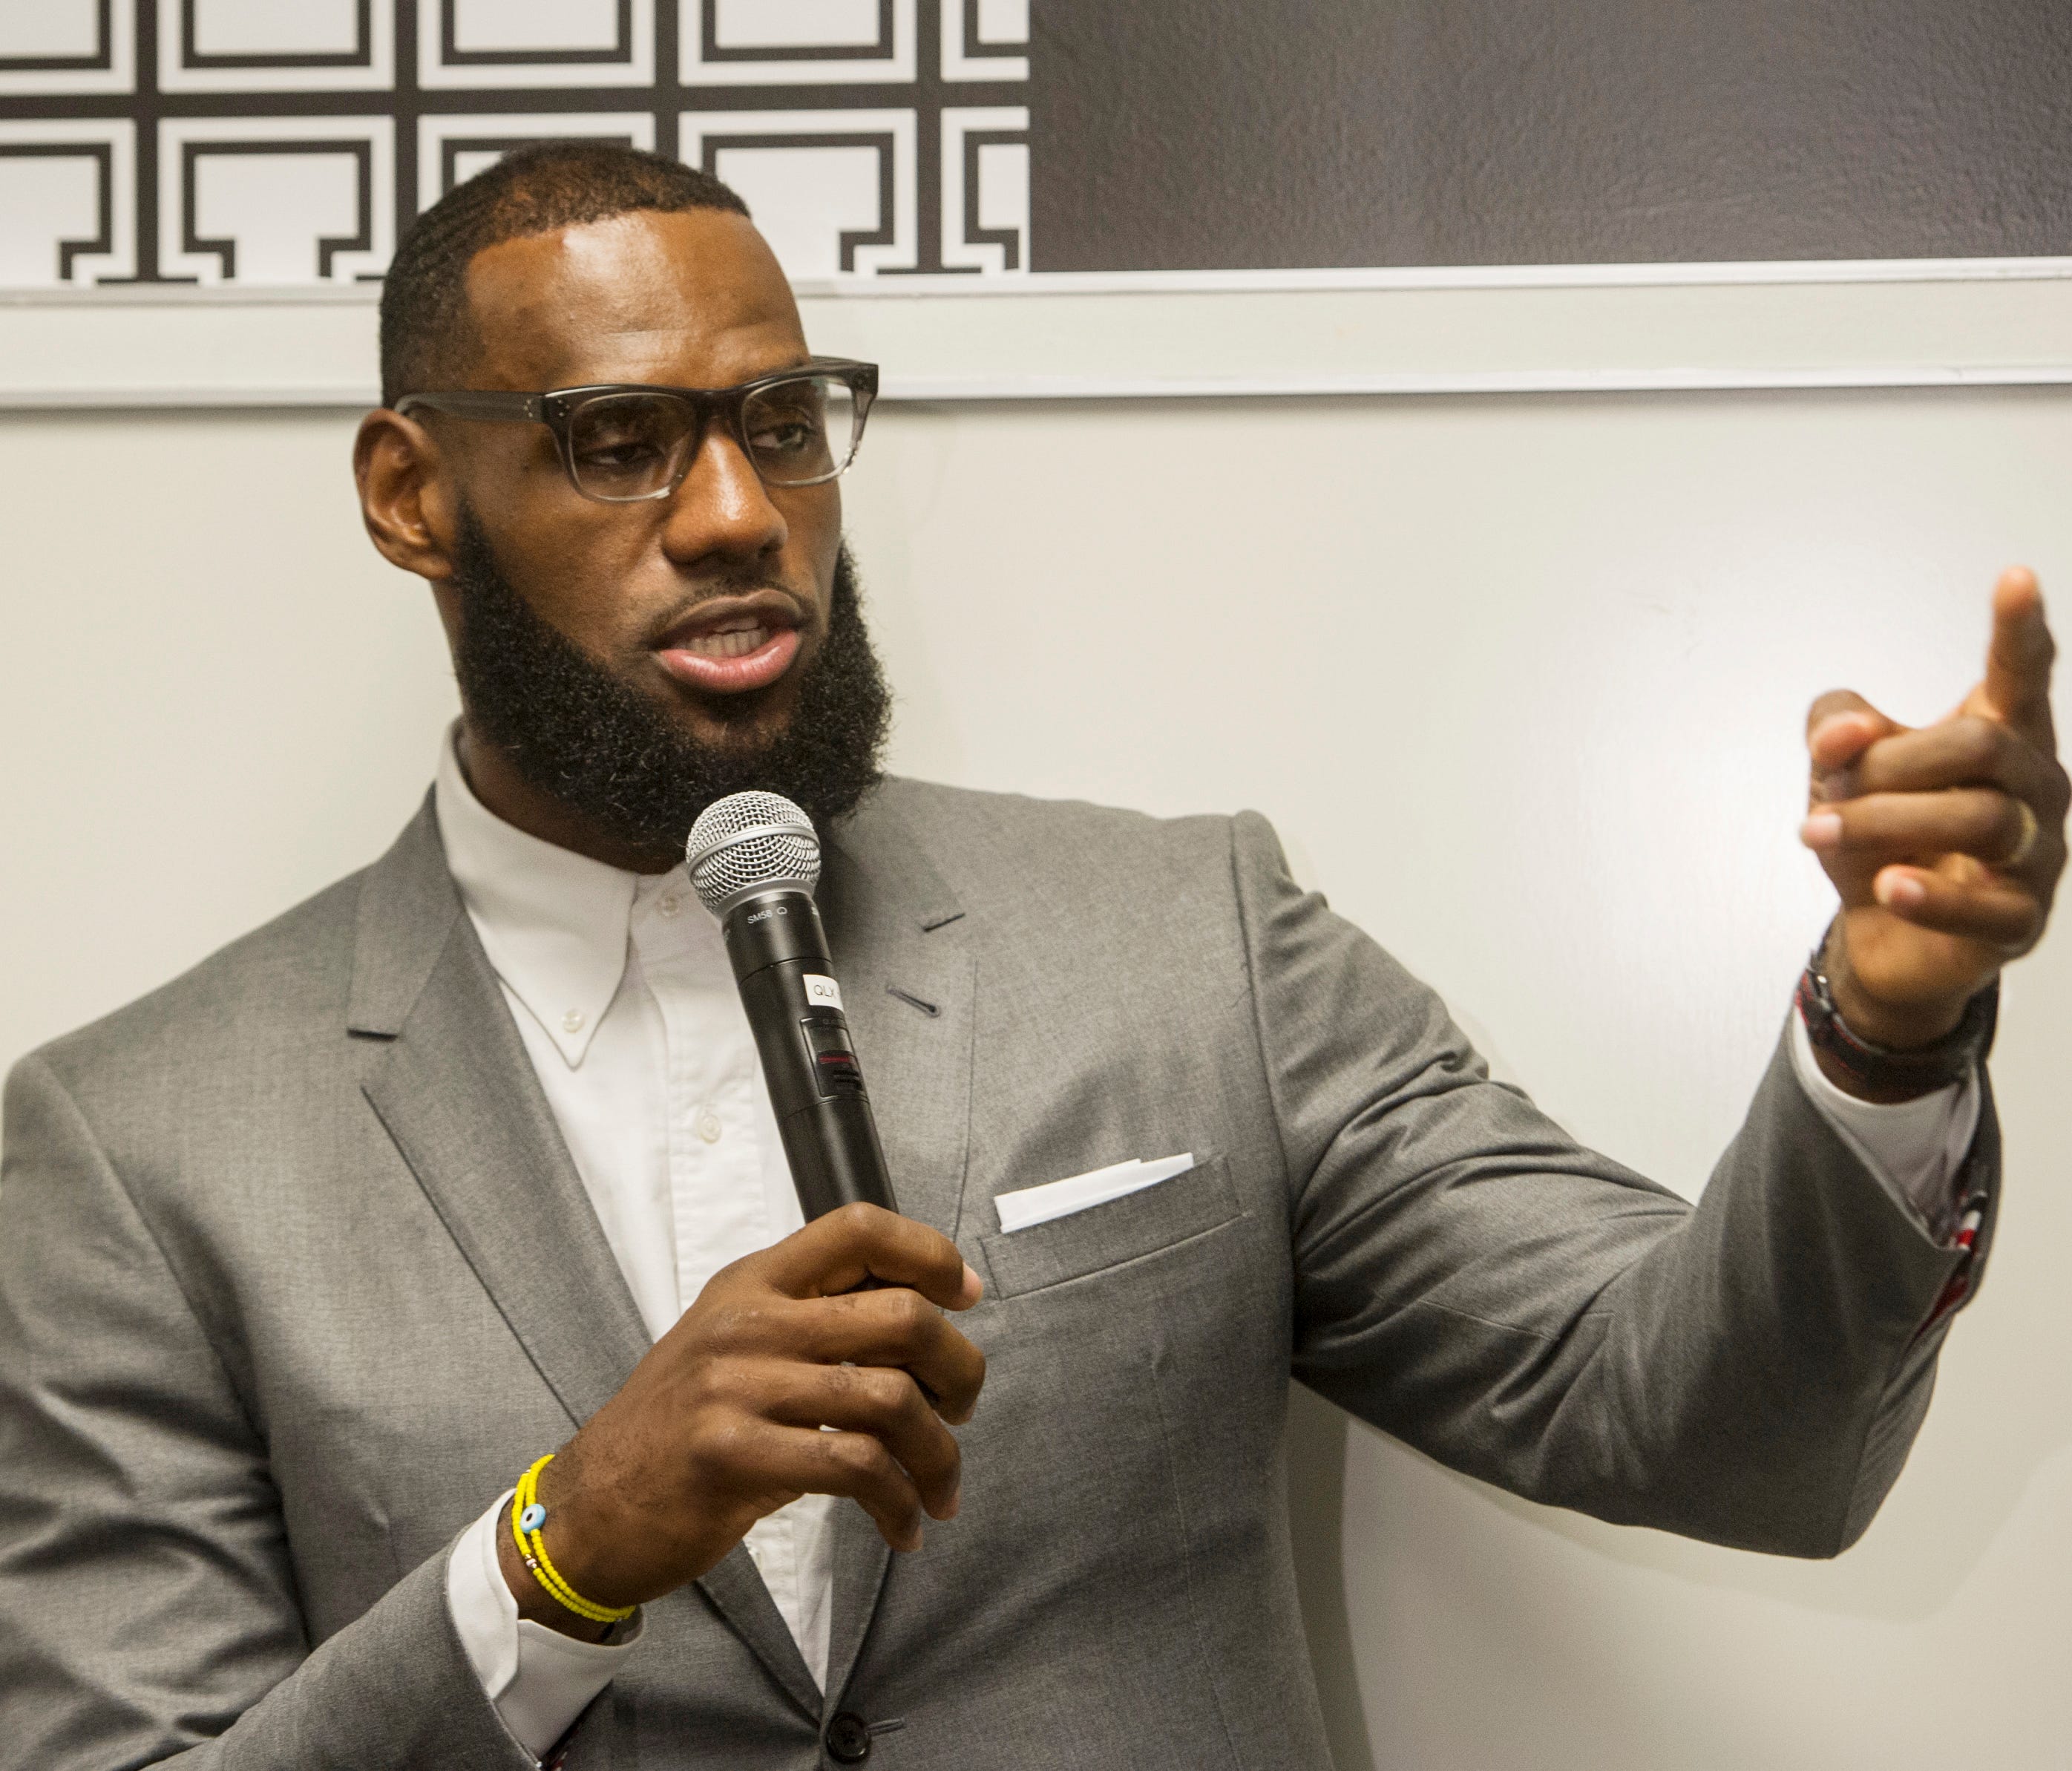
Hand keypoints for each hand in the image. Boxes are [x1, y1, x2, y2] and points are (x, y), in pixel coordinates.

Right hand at [498, 1204, 985, 1637]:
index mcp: (751, 1283)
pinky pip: (857, 1467)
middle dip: (960, 1368)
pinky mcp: (734, 1456)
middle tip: (962, 1409)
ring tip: (940, 1485)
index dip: (928, 1254)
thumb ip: (811, 1323)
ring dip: (939, 1453)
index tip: (964, 1293)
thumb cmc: (674, 1431)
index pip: (858, 1228)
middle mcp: (747, 1322)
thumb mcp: (733, 1347)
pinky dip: (900, 1502)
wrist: (588, 1508)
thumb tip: (923, 1319)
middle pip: (900, 1317)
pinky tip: (903, 1523)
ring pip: (890, 1399)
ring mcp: (737, 1387)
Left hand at [1799, 567, 2067, 1062]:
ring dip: (1882, 820)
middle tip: (1826, 785)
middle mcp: (2037, 786)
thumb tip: (1845, 734)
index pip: (2020, 675)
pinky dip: (1931, 896)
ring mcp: (2039, 854)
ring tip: (1819, 830)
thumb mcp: (1839, 768)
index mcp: (2002, 734)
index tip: (2014, 578)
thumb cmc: (1878, 833)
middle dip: (1889, 761)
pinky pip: (1985, 906)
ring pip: (1981, 818)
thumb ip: (1836, 726)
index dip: (2020, 629)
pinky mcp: (2019, 920)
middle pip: (1979, 744)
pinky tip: (1889, 886)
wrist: (1881, 932)